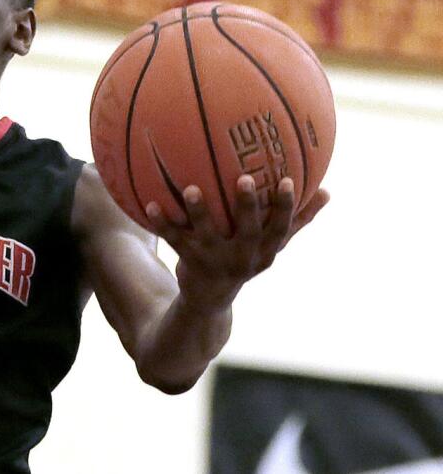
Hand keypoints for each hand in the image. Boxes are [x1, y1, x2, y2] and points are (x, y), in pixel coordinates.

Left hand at [144, 176, 329, 306]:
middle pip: (248, 231)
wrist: (209, 299)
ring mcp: (215, 260)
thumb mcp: (271, 244)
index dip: (286, 207)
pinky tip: (150, 203)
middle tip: (244, 179)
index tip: (288, 181)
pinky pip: (174, 240)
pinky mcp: (190, 262)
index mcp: (265, 250)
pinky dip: (163, 222)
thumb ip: (298, 220)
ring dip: (199, 212)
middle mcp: (243, 257)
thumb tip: (328, 191)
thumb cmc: (246, 258)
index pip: (281, 228)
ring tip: (191, 189)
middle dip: (248, 206)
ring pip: (208, 235)